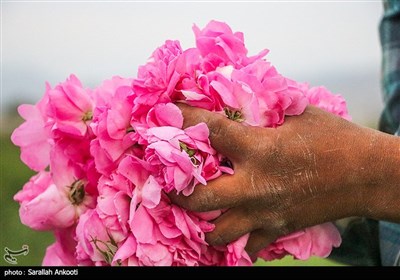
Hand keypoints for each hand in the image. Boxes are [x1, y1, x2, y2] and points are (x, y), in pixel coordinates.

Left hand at [170, 104, 399, 256]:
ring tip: (198, 209)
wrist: (367, 174)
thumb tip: (235, 95)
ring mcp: (266, 213)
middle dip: (177, 191)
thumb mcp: (297, 113)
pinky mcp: (278, 229)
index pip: (210, 131)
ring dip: (203, 222)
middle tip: (171, 183)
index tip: (163, 114)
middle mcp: (257, 185)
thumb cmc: (334, 138)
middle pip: (200, 199)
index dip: (183, 119)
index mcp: (260, 149)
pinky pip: (247, 247)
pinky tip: (232, 226)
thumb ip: (263, 107)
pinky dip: (235, 240)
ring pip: (218, 233)